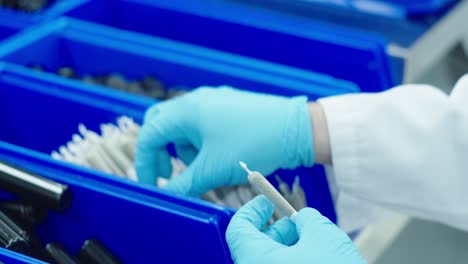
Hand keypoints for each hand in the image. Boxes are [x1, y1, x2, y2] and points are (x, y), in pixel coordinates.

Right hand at [135, 87, 313, 195]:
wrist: (295, 128)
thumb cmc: (253, 144)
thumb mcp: (212, 170)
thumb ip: (183, 185)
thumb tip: (167, 196)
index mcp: (185, 110)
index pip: (149, 135)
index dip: (145, 164)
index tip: (153, 185)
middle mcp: (195, 99)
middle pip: (161, 124)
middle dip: (160, 151)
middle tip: (167, 173)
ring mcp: (213, 99)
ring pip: (183, 125)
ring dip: (184, 148)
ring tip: (206, 166)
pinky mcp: (228, 104)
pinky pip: (202, 122)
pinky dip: (201, 141)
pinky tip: (220, 155)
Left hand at [226, 195, 365, 263]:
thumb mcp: (324, 236)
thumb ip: (306, 219)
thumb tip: (302, 218)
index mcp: (255, 260)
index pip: (237, 229)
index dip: (252, 211)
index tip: (266, 201)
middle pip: (252, 247)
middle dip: (275, 230)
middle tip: (296, 221)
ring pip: (267, 263)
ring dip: (285, 247)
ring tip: (311, 241)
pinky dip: (289, 263)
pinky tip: (313, 258)